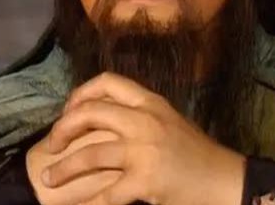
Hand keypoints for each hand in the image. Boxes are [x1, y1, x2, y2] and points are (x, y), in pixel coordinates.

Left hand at [42, 72, 245, 204]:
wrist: (225, 180)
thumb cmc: (195, 152)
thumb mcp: (167, 120)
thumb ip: (138, 114)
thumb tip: (99, 117)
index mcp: (150, 102)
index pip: (107, 82)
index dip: (80, 93)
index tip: (68, 110)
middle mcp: (144, 120)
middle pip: (91, 112)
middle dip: (63, 128)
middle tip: (51, 145)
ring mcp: (144, 150)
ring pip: (90, 154)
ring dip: (64, 168)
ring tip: (49, 179)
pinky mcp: (146, 180)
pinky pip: (107, 194)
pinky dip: (87, 204)